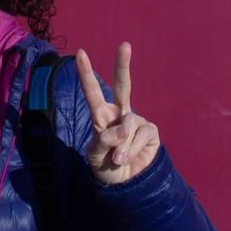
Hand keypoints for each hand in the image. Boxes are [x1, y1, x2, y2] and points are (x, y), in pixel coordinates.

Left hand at [74, 43, 159, 184]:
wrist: (125, 185)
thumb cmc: (106, 166)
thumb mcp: (95, 156)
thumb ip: (103, 141)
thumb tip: (120, 130)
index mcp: (102, 116)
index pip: (93, 92)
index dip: (86, 74)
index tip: (80, 53)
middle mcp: (120, 114)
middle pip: (123, 86)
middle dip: (123, 65)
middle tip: (125, 45)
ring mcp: (136, 121)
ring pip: (128, 125)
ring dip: (121, 146)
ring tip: (117, 159)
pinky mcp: (150, 131)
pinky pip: (141, 136)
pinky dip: (132, 150)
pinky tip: (128, 158)